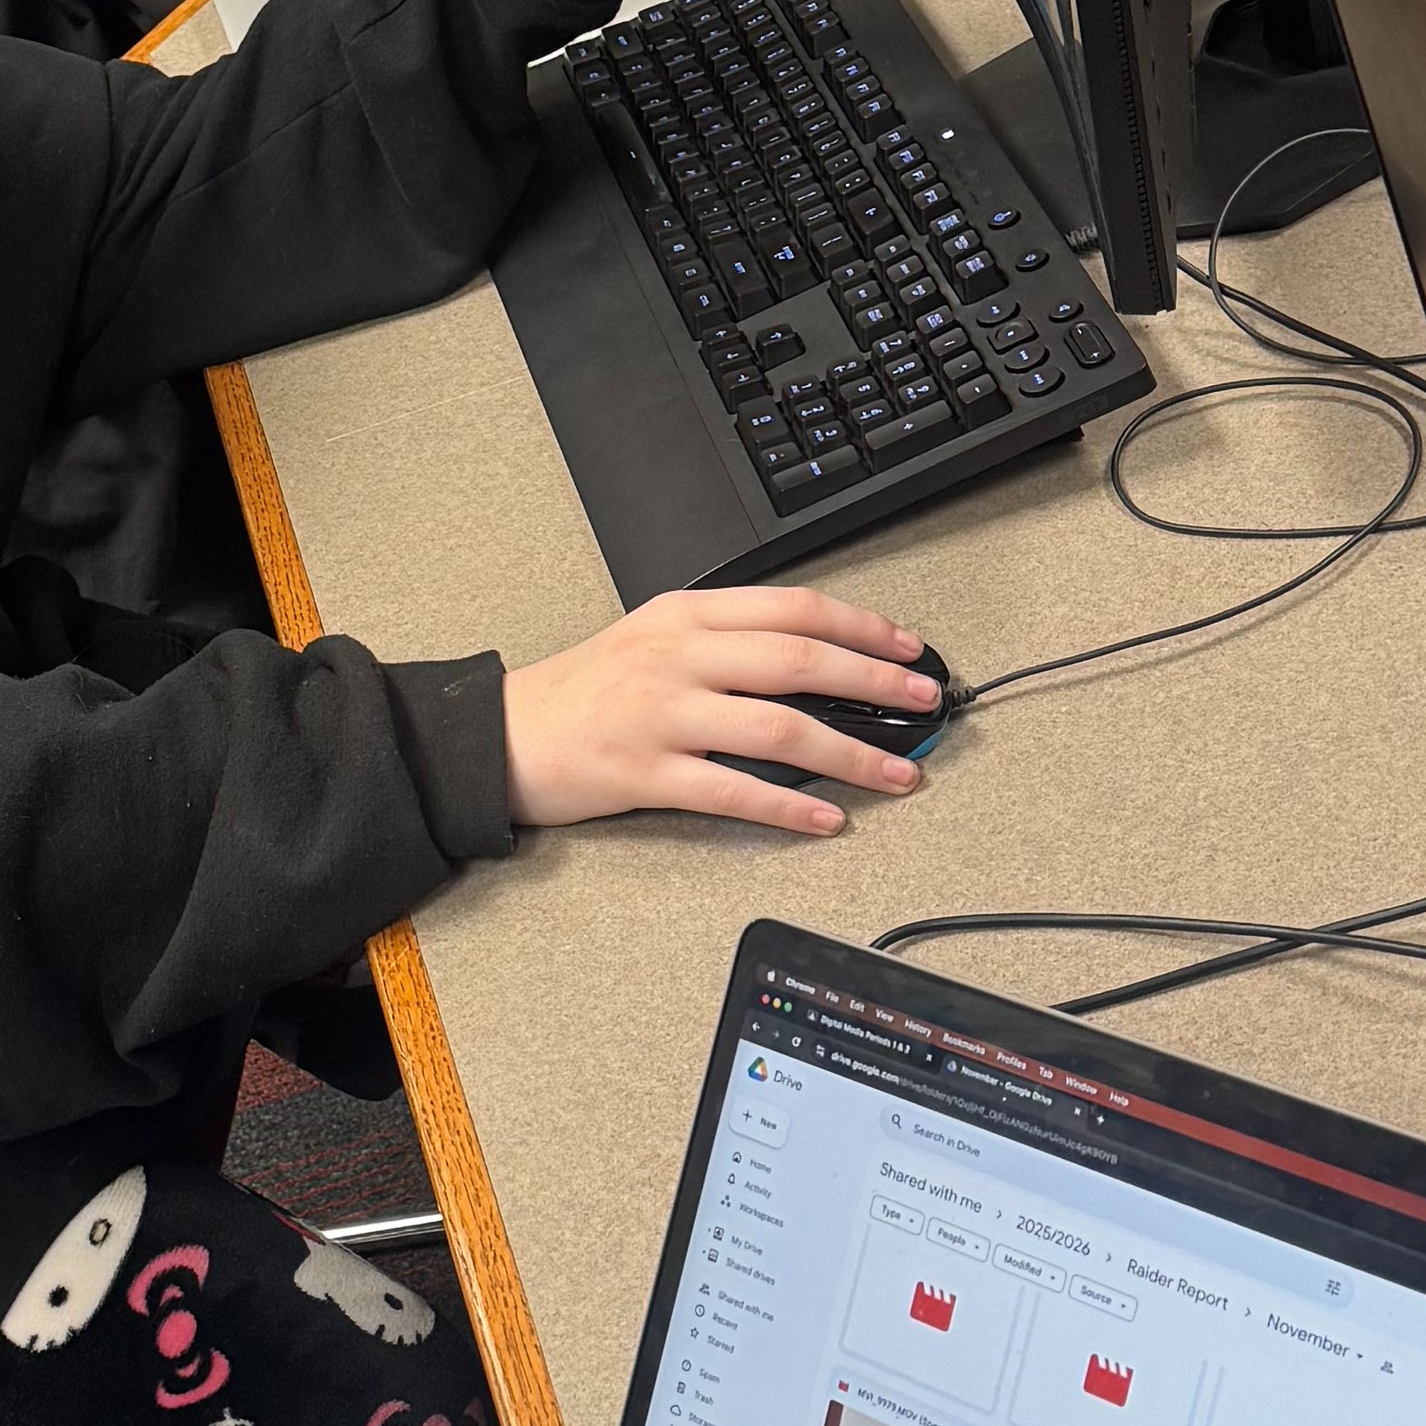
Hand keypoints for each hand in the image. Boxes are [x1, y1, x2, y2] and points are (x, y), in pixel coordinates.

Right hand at [501, 585, 934, 836]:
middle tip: (926, 702)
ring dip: (850, 753)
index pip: (793, 608)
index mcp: (685, 615)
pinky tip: (826, 818)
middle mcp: (677, 656)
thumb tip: (819, 664)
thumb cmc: (583, 691)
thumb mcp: (653, 639)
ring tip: (898, 773)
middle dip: (876, 682)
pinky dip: (787, 807)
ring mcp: (661, 714)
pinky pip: (732, 791)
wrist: (499, 735)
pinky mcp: (644, 772)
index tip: (909, 647)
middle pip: (799, 660)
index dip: (862, 625)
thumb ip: (726, 641)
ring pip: (778, 728)